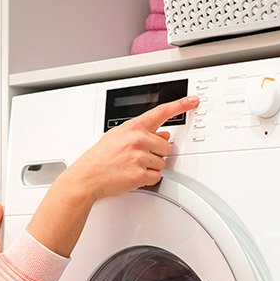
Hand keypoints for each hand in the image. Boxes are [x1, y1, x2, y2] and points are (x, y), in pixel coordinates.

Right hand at [26, 94, 198, 256]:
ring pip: (162, 163)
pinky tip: (133, 175)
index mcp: (133, 127)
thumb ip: (142, 133)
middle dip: (157, 153)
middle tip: (139, 157)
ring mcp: (139, 157)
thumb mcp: (118, 136)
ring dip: (151, 167)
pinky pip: (156, 177)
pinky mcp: (140, 174)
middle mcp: (138, 139)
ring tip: (132, 166)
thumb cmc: (100, 157)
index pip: (161, 112)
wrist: (87, 176)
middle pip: (166, 146)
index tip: (192, 101)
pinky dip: (148, 179)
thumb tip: (163, 134)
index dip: (180, 105)